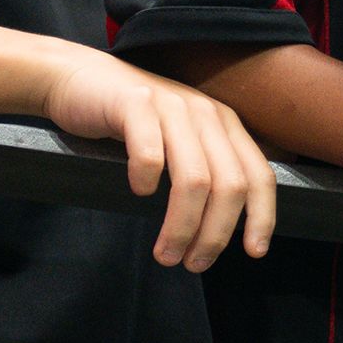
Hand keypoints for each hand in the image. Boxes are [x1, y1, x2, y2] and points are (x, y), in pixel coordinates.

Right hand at [42, 50, 275, 271]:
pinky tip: (138, 191)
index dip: (262, 216)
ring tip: (166, 253)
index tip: (253, 252)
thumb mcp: (183, 141)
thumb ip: (208, 169)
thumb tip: (223, 228)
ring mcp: (172, 106)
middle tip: (193, 263)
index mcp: (224, 124)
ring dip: (182, 225)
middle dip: (215, 233)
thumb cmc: (133, 121)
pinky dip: (147, 180)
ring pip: (193, 178)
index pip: (259, 174)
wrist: (81, 79)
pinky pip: (149, 153)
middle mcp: (205, 113)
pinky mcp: (134, 103)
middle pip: (229, 185)